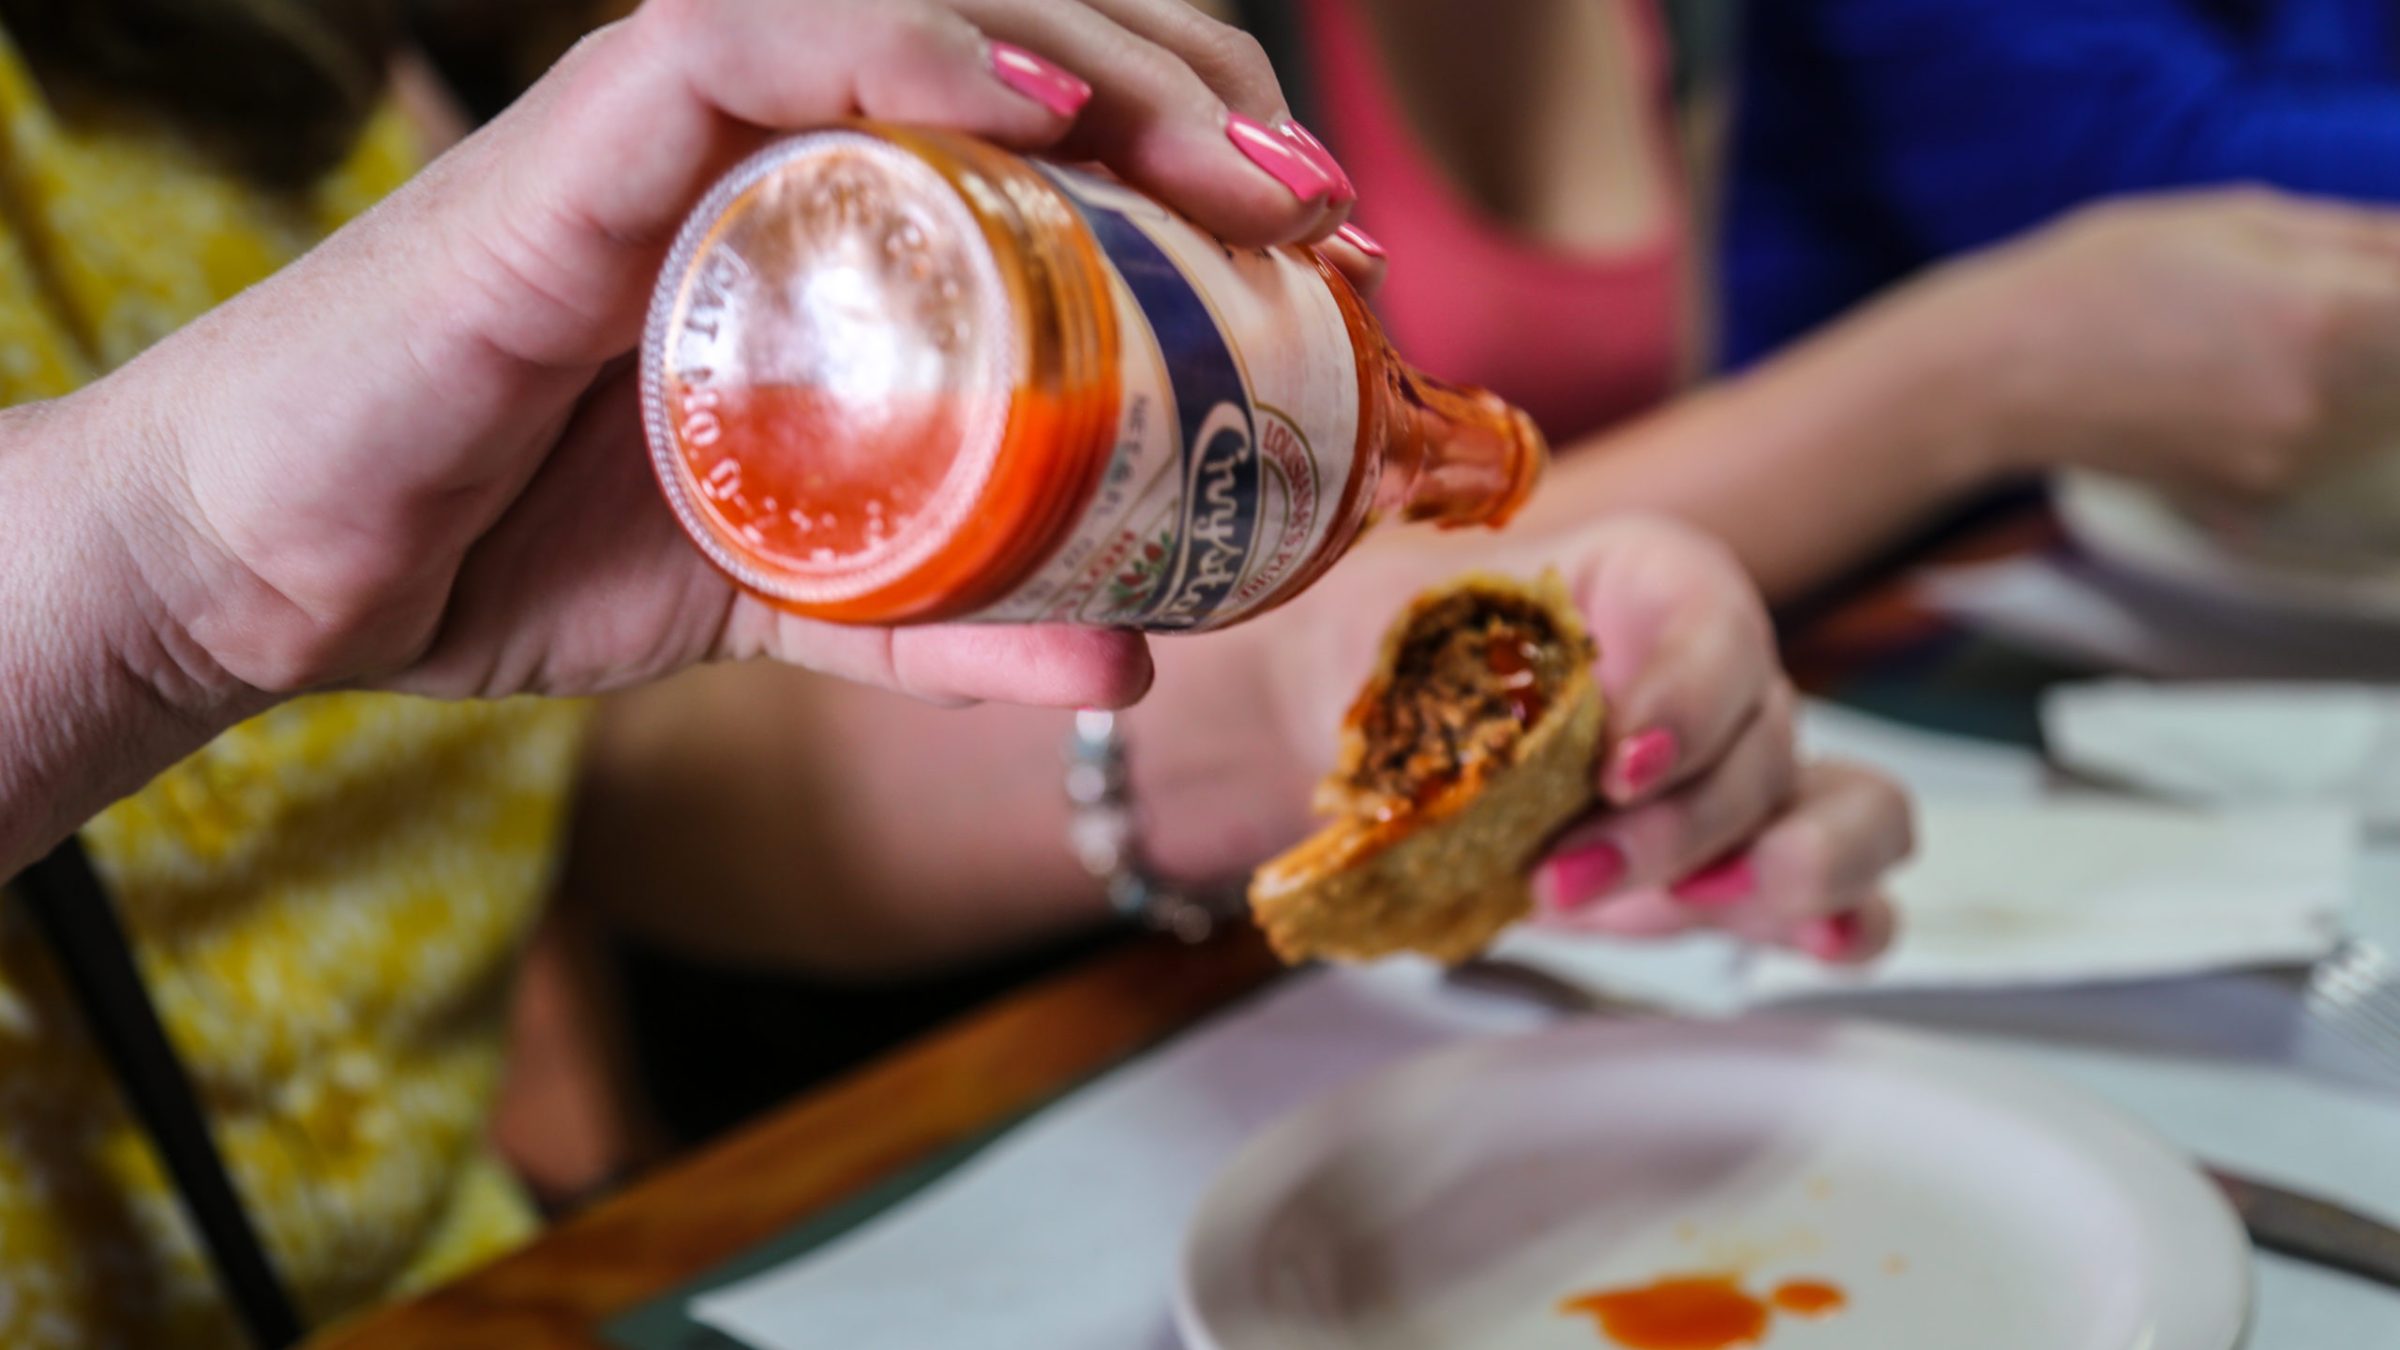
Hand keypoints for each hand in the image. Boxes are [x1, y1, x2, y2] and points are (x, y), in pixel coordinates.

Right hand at [87, 0, 1364, 720]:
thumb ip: (942, 622)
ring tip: (1227, 171)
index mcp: (825, 208)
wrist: (272, 571)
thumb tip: (1134, 655)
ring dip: (1098, 66)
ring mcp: (674, 126)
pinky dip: (901, 46)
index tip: (1320, 250)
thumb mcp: (783, 595)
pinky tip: (1031, 103)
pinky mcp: (575, 141)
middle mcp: (766, 134)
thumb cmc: (508, 540)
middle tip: (1318, 213)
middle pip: (1019, 32)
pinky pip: (748, 37)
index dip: (1197, 149)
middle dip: (1194, 97)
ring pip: (915, 5)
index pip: (1040, 108)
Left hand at [1184, 516, 1912, 964]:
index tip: (1608, 743)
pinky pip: (1841, 884)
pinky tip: (1818, 943)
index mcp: (1629, 573)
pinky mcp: (1729, 863)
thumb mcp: (1354, 635)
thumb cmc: (1370, 668)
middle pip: (1772, 726)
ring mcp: (1731, 769)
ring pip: (1851, 802)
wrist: (1364, 735)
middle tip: (1556, 867)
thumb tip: (1193, 662)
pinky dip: (1845, 913)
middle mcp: (1702, 668)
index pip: (1711, 602)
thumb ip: (1354, 638)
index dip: (1683, 678)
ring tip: (1678, 909)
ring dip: (1779, 864)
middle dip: (1679, 811)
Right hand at [1911, 188, 2399, 500]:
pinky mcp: (2253, 495)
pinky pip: (2327, 454)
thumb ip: (2355, 234)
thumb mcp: (2232, 218)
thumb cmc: (2099, 277)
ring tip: (2275, 340)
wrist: (1998, 376)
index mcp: (2321, 313)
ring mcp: (2286, 459)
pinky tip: (2249, 386)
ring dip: (2365, 378)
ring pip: (2382, 416)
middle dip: (2384, 327)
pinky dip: (2318, 420)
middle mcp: (2318, 401)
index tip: (2382, 278)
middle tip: (2308, 305)